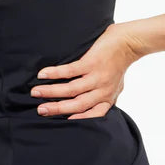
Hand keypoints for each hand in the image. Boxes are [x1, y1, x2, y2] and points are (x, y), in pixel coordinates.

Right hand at [30, 23, 144, 118]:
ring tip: (35, 92)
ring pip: (71, 89)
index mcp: (107, 98)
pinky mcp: (92, 63)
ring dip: (51, 91)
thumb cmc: (119, 64)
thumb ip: (102, 97)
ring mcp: (97, 77)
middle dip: (57, 108)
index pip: (93, 114)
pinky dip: (54, 73)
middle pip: (77, 104)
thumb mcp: (115, 86)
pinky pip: (70, 71)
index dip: (78, 119)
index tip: (62, 122)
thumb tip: (87, 107)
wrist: (129, 42)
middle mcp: (102, 90)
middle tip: (40, 110)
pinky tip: (42, 74)